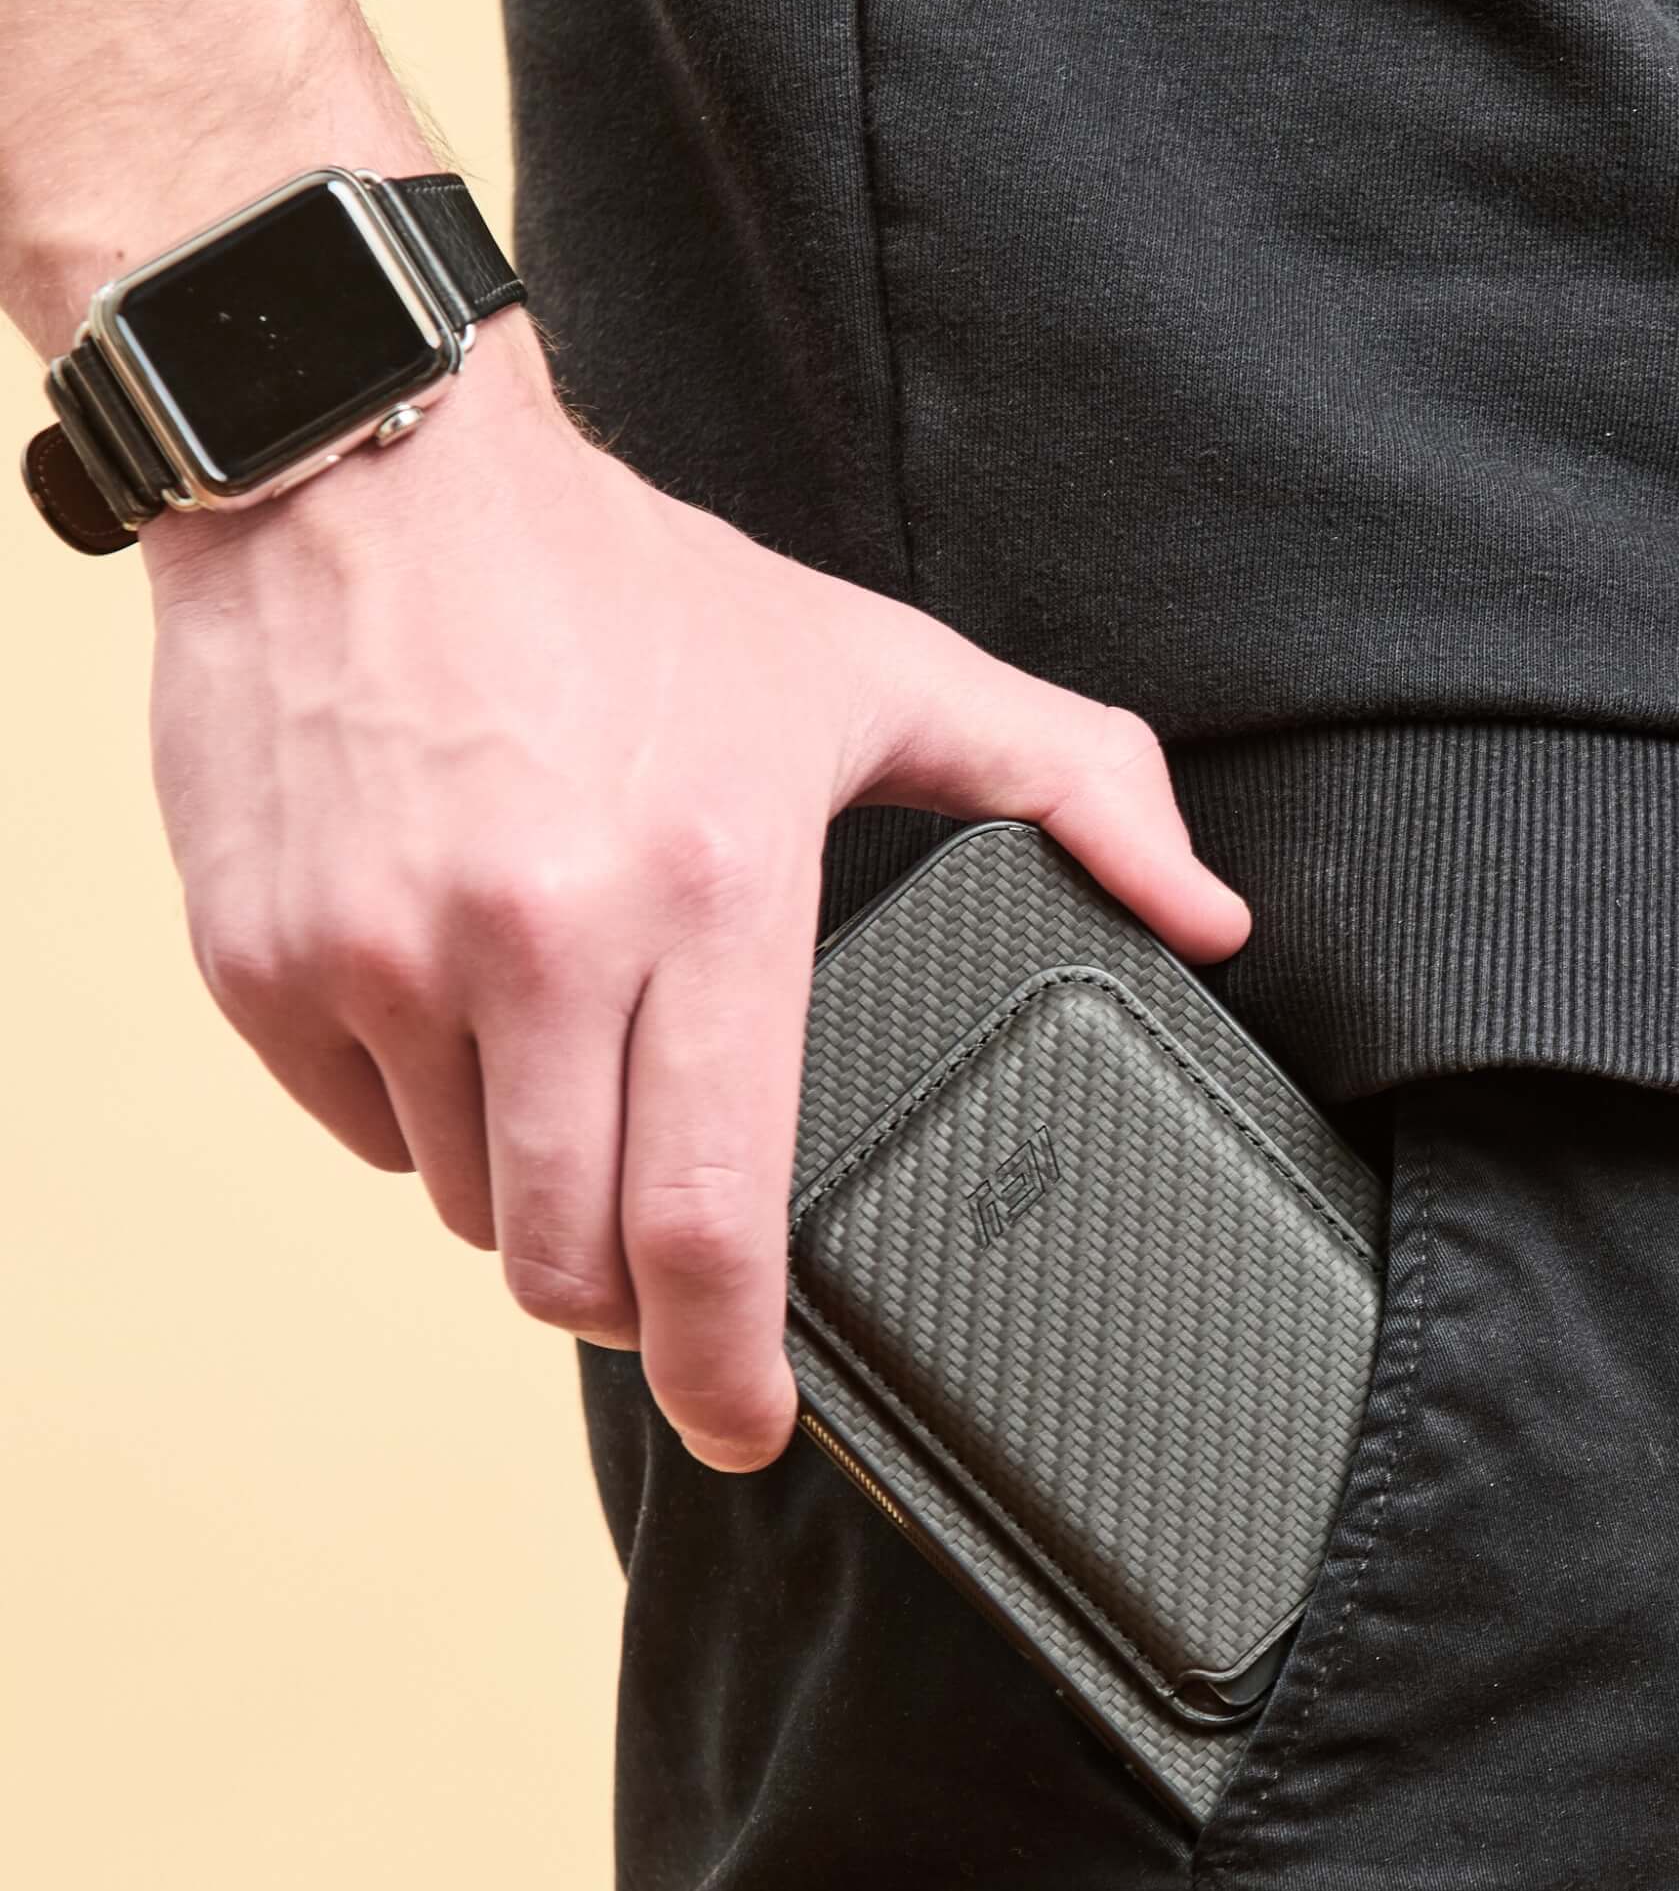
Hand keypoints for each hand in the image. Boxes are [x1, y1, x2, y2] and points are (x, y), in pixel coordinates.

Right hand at [142, 326, 1250, 1469]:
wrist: (365, 464)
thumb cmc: (630, 584)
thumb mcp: (880, 667)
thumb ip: (1075, 787)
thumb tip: (1207, 910)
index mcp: (704, 893)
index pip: (713, 1217)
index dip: (733, 1369)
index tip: (755, 1426)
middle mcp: (528, 940)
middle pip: (572, 1261)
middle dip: (635, 1307)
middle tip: (670, 1262)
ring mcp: (372, 955)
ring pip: (465, 1208)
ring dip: (532, 1195)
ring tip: (573, 1082)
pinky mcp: (259, 960)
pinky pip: (360, 1133)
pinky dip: (422, 1118)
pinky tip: (465, 1018)